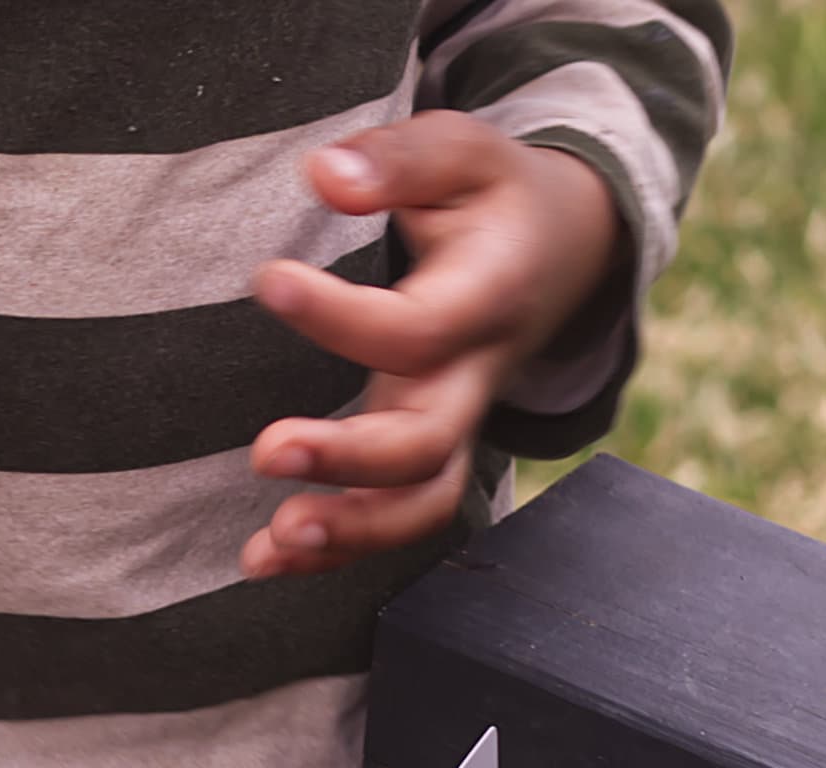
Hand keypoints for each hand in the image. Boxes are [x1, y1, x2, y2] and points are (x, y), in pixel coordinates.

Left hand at [242, 112, 620, 578]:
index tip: (268, 278)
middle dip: (351, 459)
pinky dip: (336, 549)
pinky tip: (264, 558)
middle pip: (428, 445)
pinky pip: (398, 515)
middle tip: (267, 451)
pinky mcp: (429, 447)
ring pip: (423, 504)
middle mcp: (476, 377)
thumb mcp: (462, 151)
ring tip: (274, 539)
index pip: (418, 329)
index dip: (341, 317)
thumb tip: (324, 174)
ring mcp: (456, 422)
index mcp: (487, 300)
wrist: (562, 249)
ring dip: (351, 530)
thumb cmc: (495, 195)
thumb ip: (397, 160)